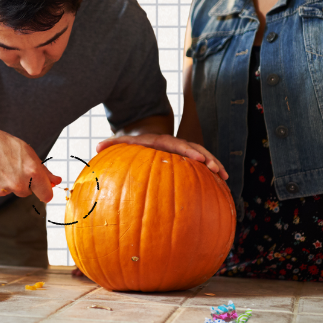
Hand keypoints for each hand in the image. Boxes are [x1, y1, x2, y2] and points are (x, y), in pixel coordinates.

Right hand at [0, 128, 61, 202]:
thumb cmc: (2, 144)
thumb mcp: (28, 153)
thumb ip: (44, 171)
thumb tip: (56, 181)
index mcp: (32, 172)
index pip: (46, 195)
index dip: (44, 191)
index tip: (41, 188)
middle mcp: (18, 184)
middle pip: (26, 192)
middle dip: (22, 183)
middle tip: (13, 167)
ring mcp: (3, 190)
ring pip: (10, 191)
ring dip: (7, 183)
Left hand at [96, 133, 227, 179]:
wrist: (145, 137)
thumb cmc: (133, 144)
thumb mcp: (123, 142)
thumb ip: (112, 144)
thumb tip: (97, 146)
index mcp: (160, 141)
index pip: (175, 144)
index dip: (187, 151)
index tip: (198, 159)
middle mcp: (174, 144)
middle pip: (193, 148)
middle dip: (205, 157)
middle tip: (214, 167)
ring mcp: (183, 151)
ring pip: (202, 155)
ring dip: (213, 164)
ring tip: (224, 176)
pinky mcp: (188, 160)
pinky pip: (202, 165)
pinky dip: (213, 172)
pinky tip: (223, 184)